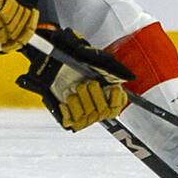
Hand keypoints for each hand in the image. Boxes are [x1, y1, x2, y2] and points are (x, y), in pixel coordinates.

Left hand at [16, 26, 133, 131]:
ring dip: (79, 99)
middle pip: (103, 112)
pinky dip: (68, 109)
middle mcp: (95, 104)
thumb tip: (129, 77)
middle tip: (85, 83)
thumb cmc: (70, 56)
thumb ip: (111, 67)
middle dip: (94, 95)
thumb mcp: (91, 56)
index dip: (116, 100)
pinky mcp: (68, 118)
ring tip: (72, 89)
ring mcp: (82, 112)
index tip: (111, 88)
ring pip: (88, 116)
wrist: (49, 61)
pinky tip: (65, 99)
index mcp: (104, 91)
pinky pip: (73, 120)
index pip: (117, 106)